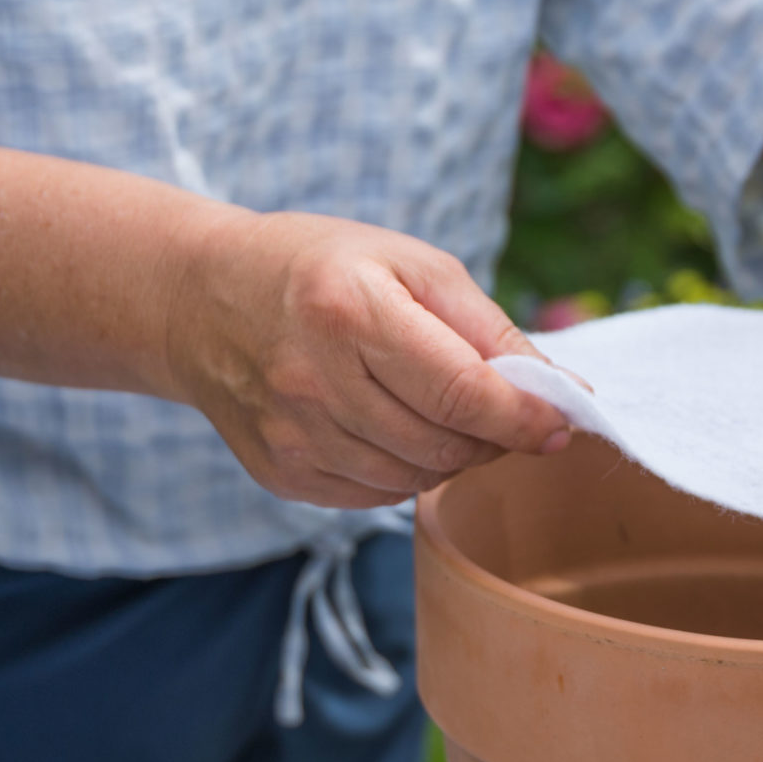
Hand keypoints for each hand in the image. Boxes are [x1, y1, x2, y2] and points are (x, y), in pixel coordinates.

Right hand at [165, 212, 570, 507]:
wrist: (200, 300)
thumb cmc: (322, 270)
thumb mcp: (410, 264)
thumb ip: (488, 328)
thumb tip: (560, 393)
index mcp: (350, 312)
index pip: (463, 393)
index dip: (525, 418)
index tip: (562, 423)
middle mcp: (314, 381)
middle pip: (445, 445)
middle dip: (493, 436)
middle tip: (498, 407)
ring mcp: (292, 436)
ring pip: (416, 479)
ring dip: (451, 456)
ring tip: (440, 409)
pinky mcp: (282, 474)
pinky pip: (377, 497)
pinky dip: (405, 470)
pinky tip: (390, 426)